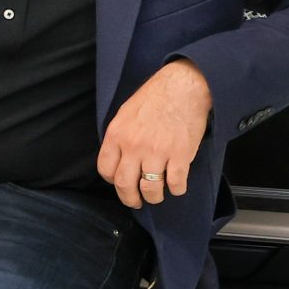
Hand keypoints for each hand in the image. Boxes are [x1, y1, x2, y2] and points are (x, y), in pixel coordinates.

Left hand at [97, 60, 211, 207]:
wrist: (183, 88)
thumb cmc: (154, 98)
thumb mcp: (125, 114)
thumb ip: (119, 137)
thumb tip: (117, 158)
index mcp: (117, 135)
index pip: (106, 169)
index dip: (112, 180)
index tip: (120, 183)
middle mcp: (134, 146)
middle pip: (125, 184)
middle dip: (129, 198)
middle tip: (136, 201)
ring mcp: (158, 152)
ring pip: (150, 189)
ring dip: (153, 197)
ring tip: (156, 195)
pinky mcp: (180, 155)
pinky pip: (176, 183)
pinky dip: (176, 190)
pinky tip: (176, 187)